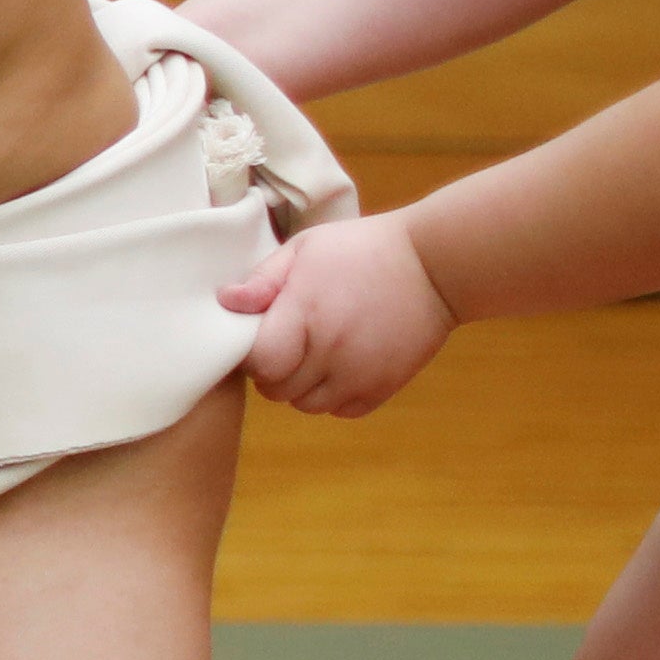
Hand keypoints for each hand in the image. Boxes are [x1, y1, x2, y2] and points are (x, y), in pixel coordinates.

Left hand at [230, 210, 458, 416]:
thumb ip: (264, 279)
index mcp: (305, 316)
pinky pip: (342, 411)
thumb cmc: (362, 249)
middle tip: (288, 343)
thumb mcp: (306, 248)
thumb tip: (226, 302)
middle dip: (274, 371)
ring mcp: (360, 375)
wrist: (433, 264)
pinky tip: (339, 367)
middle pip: (278, 391)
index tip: (262, 335)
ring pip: (307, 406)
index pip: (259, 364)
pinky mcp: (384, 387)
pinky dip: (333, 397)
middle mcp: (330, 353)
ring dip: (301, 387)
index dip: (253, 354)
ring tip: (314, 354)